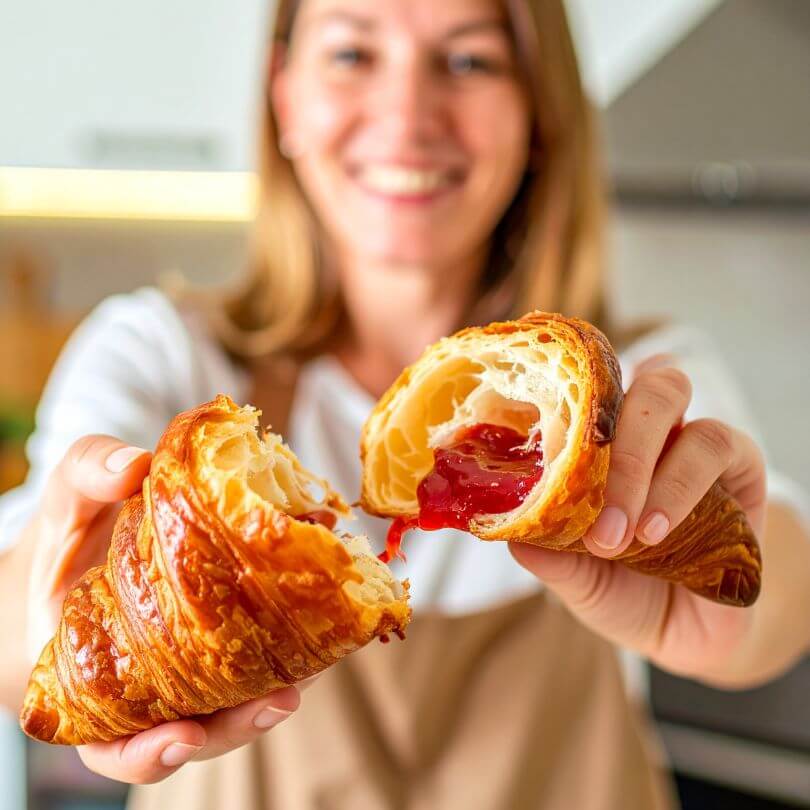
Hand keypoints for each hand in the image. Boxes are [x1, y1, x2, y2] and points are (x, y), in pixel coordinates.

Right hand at [26, 435, 301, 783]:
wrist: (94, 542)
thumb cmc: (71, 535)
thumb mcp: (66, 503)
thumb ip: (86, 475)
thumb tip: (132, 466)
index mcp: (92, 673)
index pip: (112, 741)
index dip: (145, 752)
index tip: (181, 737)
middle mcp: (146, 681)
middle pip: (192, 730)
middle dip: (236, 724)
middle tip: (278, 700)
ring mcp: (189, 663)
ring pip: (232, 701)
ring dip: (275, 690)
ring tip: (311, 668)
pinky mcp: (225, 636)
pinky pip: (255, 659)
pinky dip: (287, 651)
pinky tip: (317, 625)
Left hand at [510, 355, 767, 681]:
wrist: (684, 635)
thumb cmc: (620, 589)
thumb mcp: (576, 579)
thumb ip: (550, 554)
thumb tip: (510, 532)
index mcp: (597, 440)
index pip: (576, 388)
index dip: (555, 402)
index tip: (535, 452)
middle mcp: (641, 424)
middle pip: (619, 382)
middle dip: (607, 444)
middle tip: (596, 517)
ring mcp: (686, 433)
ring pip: (668, 396)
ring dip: (640, 467)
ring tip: (626, 534)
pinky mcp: (739, 461)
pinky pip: (716, 445)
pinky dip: (678, 486)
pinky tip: (656, 530)